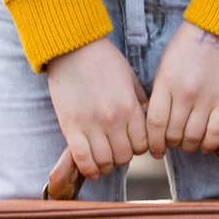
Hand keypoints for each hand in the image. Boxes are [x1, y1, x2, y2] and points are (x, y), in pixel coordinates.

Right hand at [45, 36, 148, 179]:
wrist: (73, 48)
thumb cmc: (104, 61)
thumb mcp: (130, 78)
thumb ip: (140, 102)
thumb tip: (148, 123)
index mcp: (130, 107)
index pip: (143, 144)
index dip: (139, 147)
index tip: (132, 142)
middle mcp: (113, 119)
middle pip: (125, 156)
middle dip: (123, 155)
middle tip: (117, 149)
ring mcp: (90, 124)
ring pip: (105, 161)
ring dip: (106, 164)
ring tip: (104, 158)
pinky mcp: (70, 126)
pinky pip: (81, 158)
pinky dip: (88, 169)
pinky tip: (91, 170)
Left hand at [146, 20, 218, 154]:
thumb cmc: (188, 44)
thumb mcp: (165, 64)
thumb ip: (160, 91)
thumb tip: (154, 120)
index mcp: (166, 83)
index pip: (155, 123)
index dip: (153, 142)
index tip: (154, 149)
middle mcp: (185, 94)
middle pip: (173, 133)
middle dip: (170, 144)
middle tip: (171, 144)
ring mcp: (207, 98)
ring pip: (193, 137)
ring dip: (188, 146)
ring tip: (187, 144)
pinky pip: (216, 132)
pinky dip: (208, 144)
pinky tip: (204, 144)